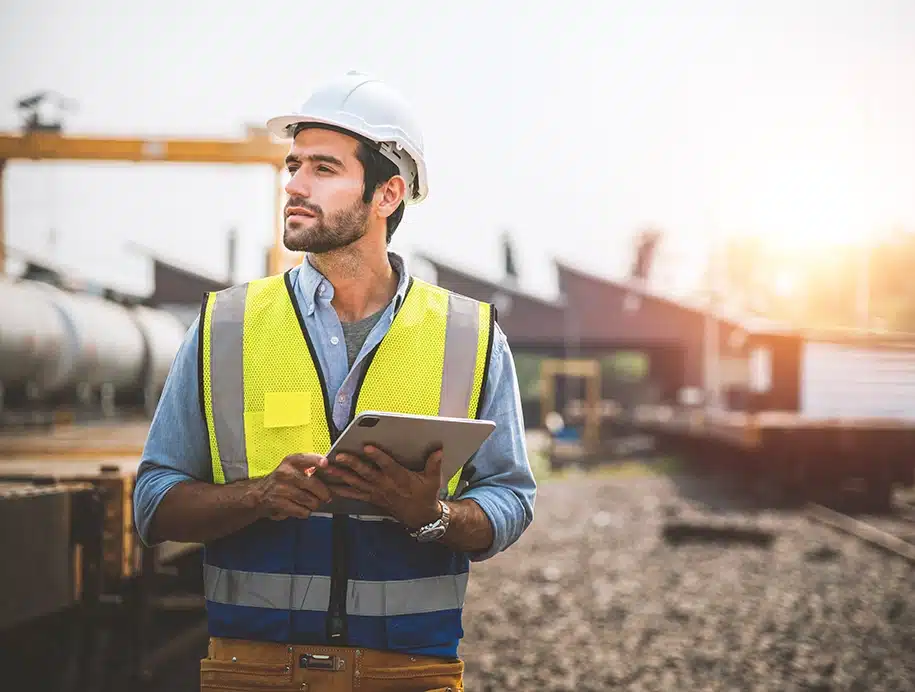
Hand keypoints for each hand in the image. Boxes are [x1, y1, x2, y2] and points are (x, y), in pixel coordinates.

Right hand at [252, 453, 331, 520]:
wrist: (260, 494)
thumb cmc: (283, 480)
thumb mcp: (293, 467)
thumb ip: (310, 466)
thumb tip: (332, 471)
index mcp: (290, 461)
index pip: (305, 458)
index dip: (316, 461)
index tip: (326, 464)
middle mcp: (285, 473)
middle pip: (313, 484)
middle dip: (324, 493)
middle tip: (326, 497)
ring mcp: (281, 489)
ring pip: (310, 500)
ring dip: (315, 504)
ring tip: (313, 503)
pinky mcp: (279, 503)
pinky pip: (302, 511)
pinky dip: (305, 512)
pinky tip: (302, 508)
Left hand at [326, 446, 443, 528]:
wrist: (419, 517)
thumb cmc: (425, 496)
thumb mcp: (433, 480)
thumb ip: (433, 464)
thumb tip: (438, 450)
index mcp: (400, 478)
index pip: (387, 465)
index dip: (377, 456)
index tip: (367, 447)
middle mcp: (385, 485)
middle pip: (366, 473)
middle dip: (352, 464)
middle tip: (339, 456)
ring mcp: (376, 492)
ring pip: (356, 482)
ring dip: (341, 475)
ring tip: (328, 468)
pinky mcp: (371, 497)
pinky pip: (354, 494)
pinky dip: (341, 490)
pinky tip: (329, 485)